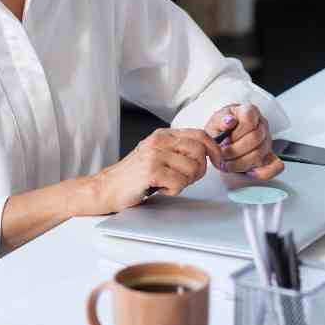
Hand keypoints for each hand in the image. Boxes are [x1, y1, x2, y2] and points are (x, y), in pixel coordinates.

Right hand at [86, 128, 221, 213]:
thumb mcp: (157, 155)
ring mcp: (154, 155)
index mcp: (162, 135)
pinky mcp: (150, 171)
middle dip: (199, 170)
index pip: (200, 134)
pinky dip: (173, 190)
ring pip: (192, 169)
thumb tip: (208, 153)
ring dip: (184, 182)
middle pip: (200, 151)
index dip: (215, 149)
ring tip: (167, 183)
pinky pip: (179, 183)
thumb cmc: (134, 176)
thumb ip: (179, 150)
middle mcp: (159, 141)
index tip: (218, 161)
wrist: (106, 188)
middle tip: (185, 179)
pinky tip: (160, 188)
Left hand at [205, 104, 284, 180]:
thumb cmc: (222, 128)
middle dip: (234, 150)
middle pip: (255, 139)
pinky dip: (262, 173)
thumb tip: (229, 121)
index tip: (224, 140)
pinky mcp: (270, 157)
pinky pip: (276, 167)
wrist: (224, 138)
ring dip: (240, 163)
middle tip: (222, 154)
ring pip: (259, 154)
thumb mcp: (215, 121)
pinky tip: (248, 173)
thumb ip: (220, 120)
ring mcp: (267, 142)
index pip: (249, 119)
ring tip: (227, 163)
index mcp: (250, 112)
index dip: (236, 132)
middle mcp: (262, 126)